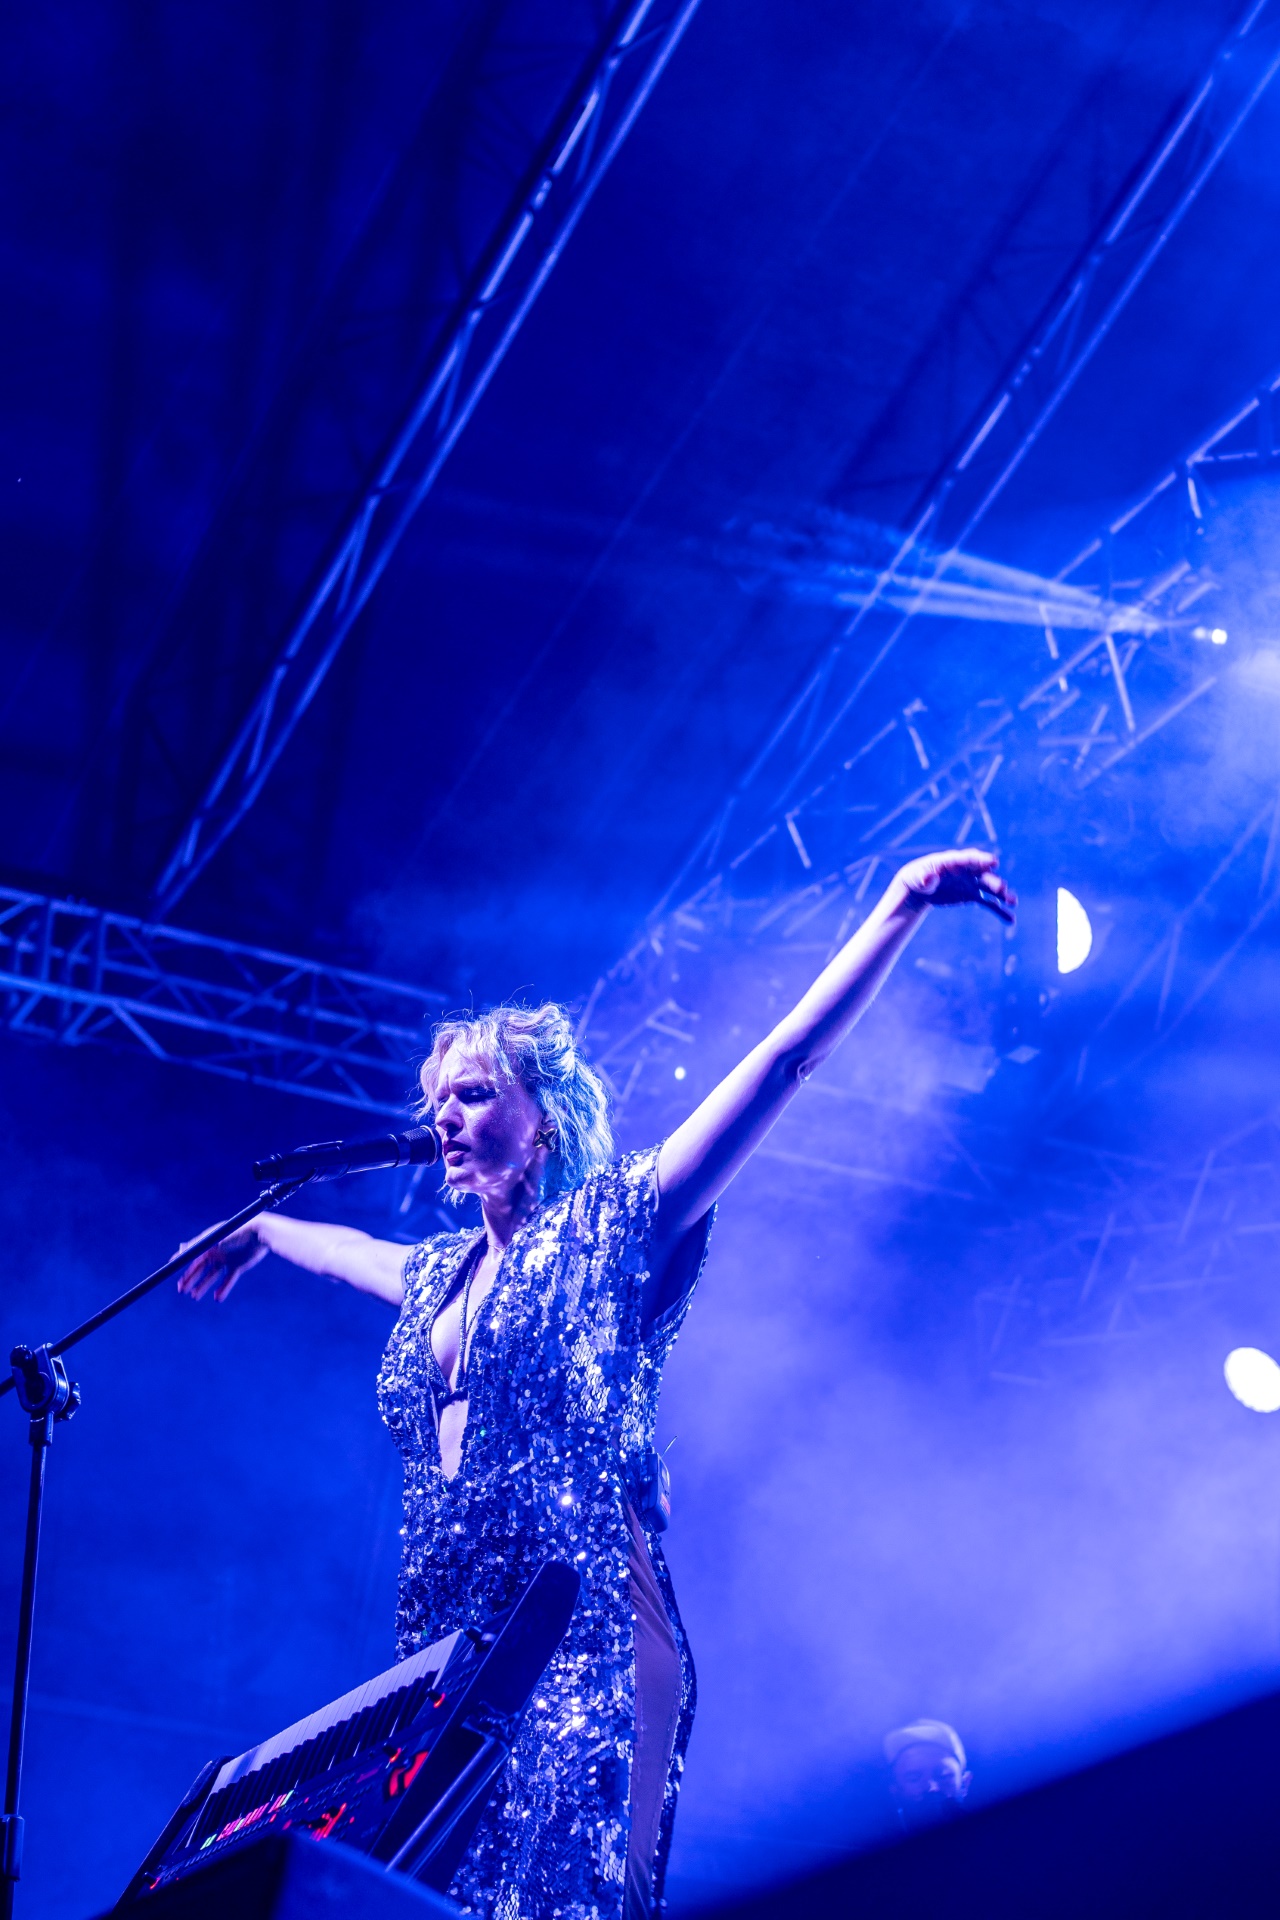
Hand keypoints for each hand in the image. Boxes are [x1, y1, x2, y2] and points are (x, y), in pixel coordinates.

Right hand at [175, 1224, 268, 1302]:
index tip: (169, 1270)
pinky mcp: (238, 1266)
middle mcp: (217, 1252)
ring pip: (212, 1276)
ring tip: (194, 1297)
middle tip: (181, 1290)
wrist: (260, 1234)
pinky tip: (217, 1298)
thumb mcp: (216, 1239)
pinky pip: (228, 1279)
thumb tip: (181, 1248)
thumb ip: (199, 1245)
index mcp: (210, 1243)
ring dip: (203, 1286)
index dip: (181, 1262)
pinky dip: (223, 1289)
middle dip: (190, 1279)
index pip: (192, 1254)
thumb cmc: (237, 1232)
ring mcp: (227, 1259)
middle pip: (200, 1268)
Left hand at [893, 848, 1015, 924]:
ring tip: (1013, 902)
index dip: (981, 860)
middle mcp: (968, 871)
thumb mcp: (917, 877)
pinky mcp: (973, 895)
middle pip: (983, 875)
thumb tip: (928, 880)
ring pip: (990, 888)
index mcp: (954, 861)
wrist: (920, 888)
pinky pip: (989, 903)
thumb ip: (925, 878)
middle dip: (993, 881)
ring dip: (1002, 895)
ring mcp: (972, 883)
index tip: (994, 862)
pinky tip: (1010, 920)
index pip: (969, 859)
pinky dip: (999, 911)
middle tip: (1002, 889)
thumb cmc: (918, 877)